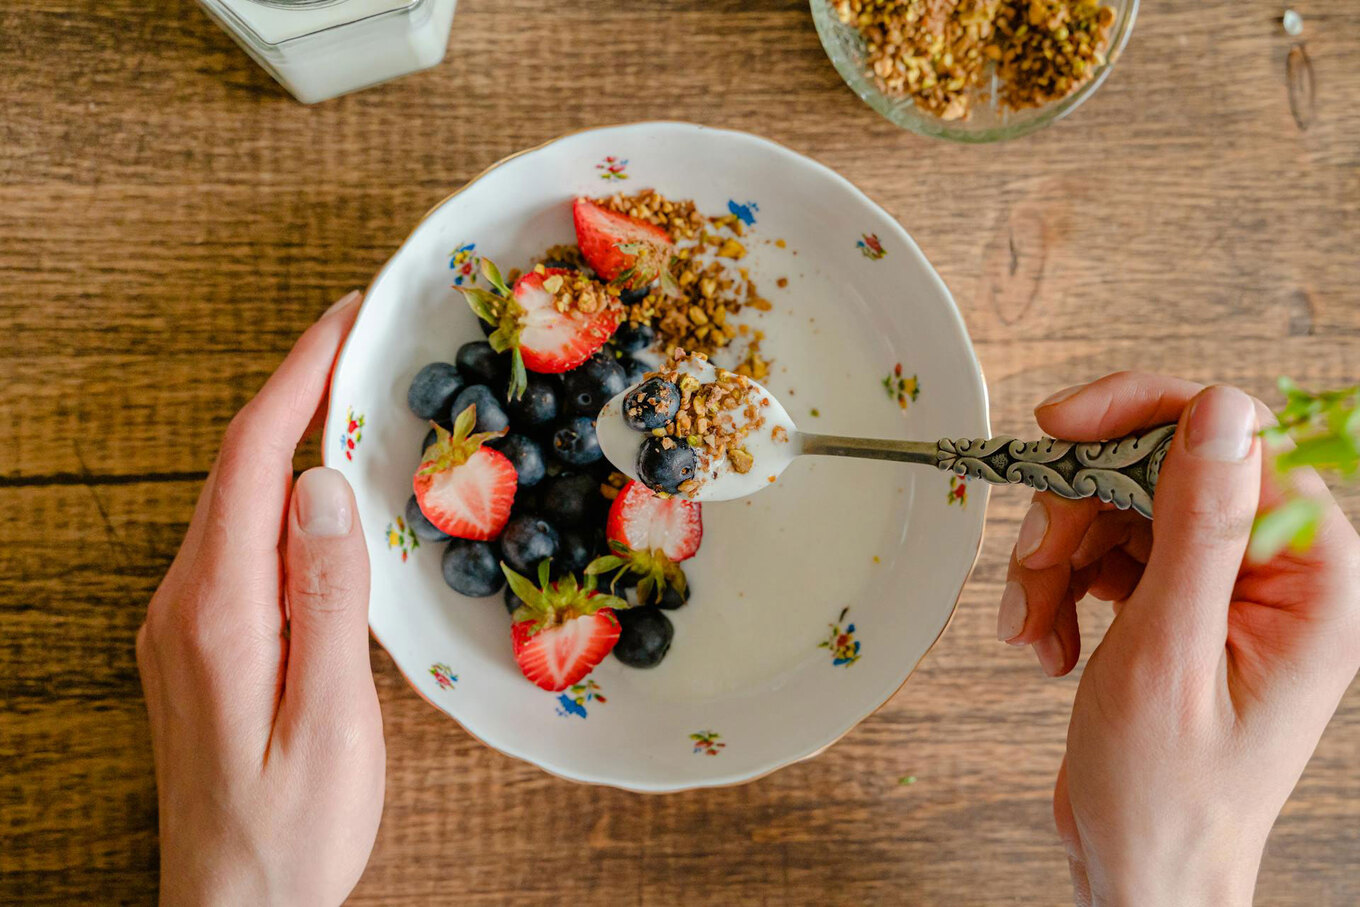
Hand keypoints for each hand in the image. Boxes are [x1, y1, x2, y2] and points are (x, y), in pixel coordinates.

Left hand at [137, 291, 383, 906]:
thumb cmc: (292, 828)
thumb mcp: (329, 721)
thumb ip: (327, 600)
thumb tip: (323, 485)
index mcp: (218, 614)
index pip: (252, 462)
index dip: (296, 379)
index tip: (342, 321)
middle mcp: (184, 605)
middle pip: (236, 468)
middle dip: (294, 392)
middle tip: (359, 342)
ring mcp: (183, 623)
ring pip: (235, 501)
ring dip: (289, 440)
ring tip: (351, 399)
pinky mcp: (197, 641)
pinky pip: (237, 541)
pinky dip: (280, 494)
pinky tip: (322, 495)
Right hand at [996, 372, 1359, 905]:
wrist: (1142, 870)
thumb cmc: (1167, 797)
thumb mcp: (1168, 654)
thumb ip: (1198, 527)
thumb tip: (1218, 412)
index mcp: (1310, 580)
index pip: (1236, 441)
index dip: (1141, 417)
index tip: (1060, 428)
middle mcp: (1276, 573)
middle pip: (1163, 471)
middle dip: (1078, 511)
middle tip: (1032, 565)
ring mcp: (1226, 589)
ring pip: (1122, 507)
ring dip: (1057, 557)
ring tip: (1030, 623)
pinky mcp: (1181, 605)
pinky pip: (1110, 551)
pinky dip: (1061, 586)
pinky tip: (1046, 639)